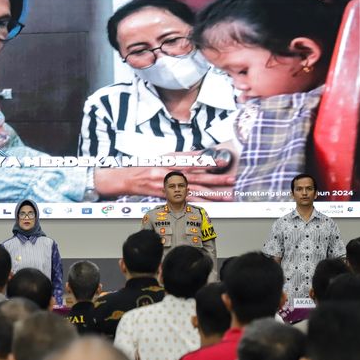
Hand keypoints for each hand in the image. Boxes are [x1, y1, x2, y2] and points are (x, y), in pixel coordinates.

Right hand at [94, 164, 234, 198]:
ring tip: (226, 195)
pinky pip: (184, 200)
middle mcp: (170, 175)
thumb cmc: (147, 166)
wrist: (128, 179)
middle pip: (197, 178)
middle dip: (216, 180)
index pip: (193, 162)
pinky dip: (197, 202)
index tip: (223, 163)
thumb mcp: (165, 156)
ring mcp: (169, 187)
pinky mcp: (166, 196)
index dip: (209, 163)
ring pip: (194, 191)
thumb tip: (201, 154)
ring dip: (211, 194)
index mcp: (171, 163)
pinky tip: (208, 205)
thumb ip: (183, 156)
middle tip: (231, 180)